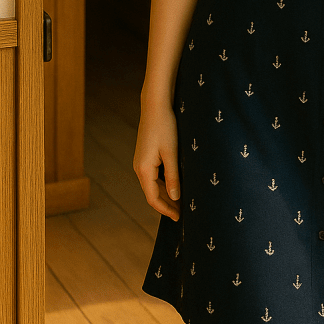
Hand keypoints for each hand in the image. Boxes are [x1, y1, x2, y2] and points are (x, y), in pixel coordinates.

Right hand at [133, 100, 180, 221]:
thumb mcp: (172, 152)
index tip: (179, 218)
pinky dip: (164, 183)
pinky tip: (176, 184)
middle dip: (167, 204)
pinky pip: (154, 176)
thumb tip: (175, 197)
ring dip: (166, 194)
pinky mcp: (146, 156)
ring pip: (153, 185)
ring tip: (182, 202)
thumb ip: (173, 176)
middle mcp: (139, 168)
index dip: (166, 210)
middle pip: (153, 193)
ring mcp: (141, 162)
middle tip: (183, 212)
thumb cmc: (165, 126)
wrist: (155, 106)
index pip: (153, 198)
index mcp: (144, 170)